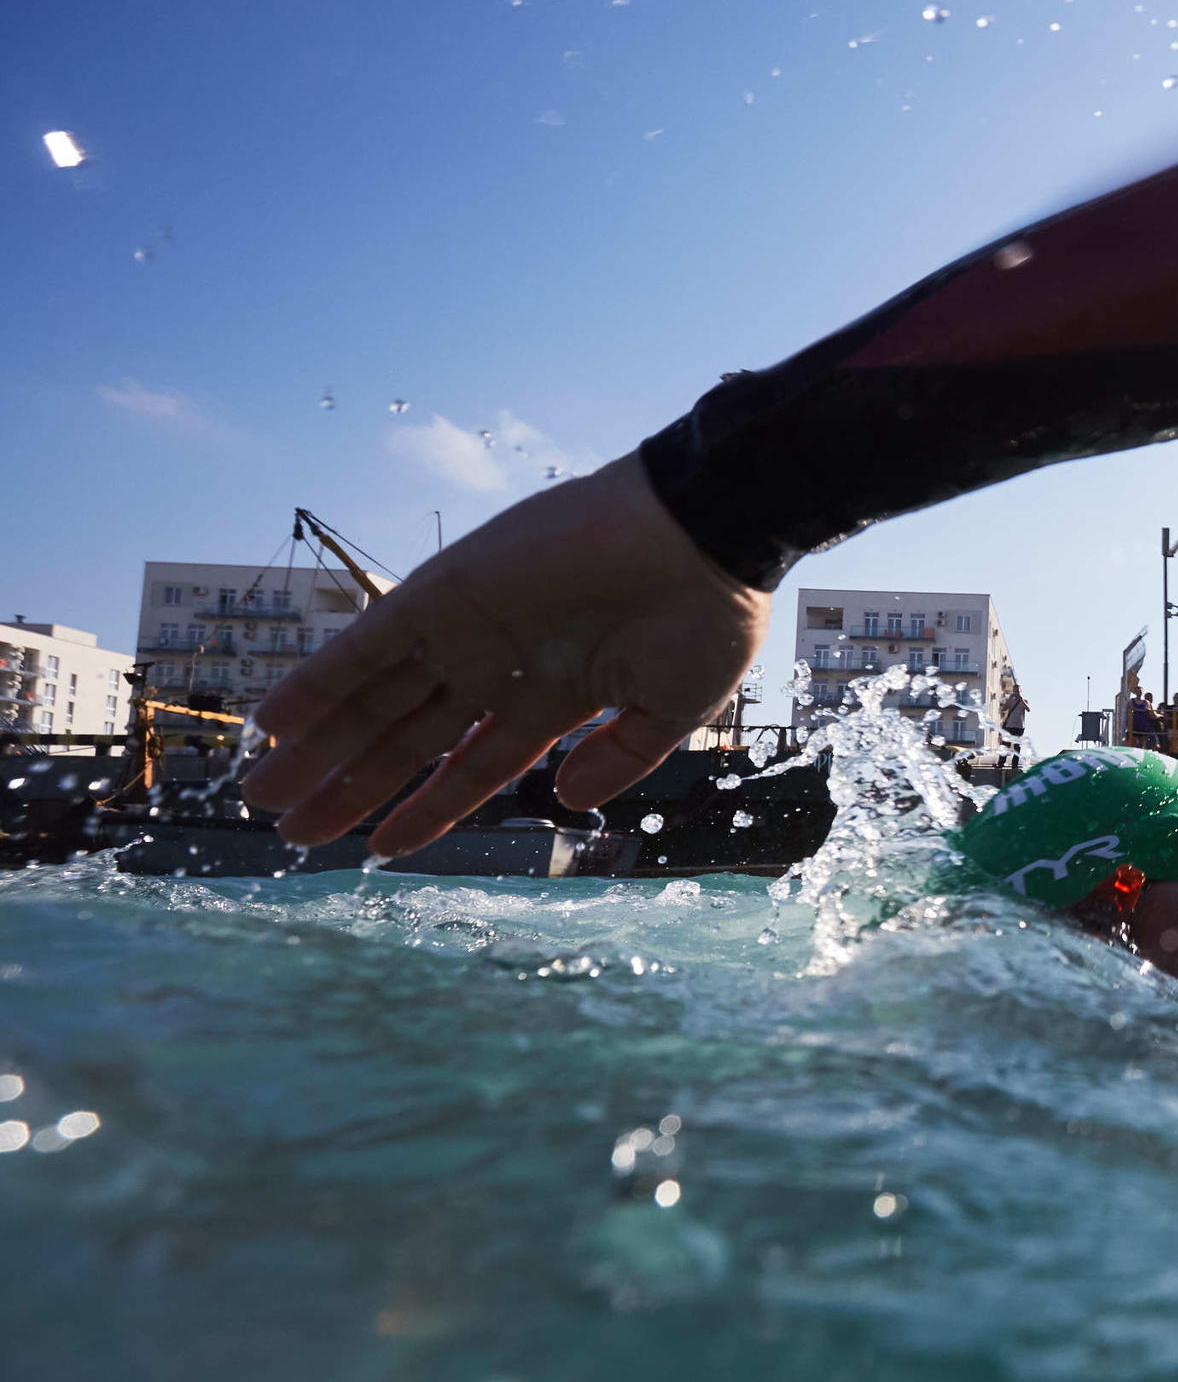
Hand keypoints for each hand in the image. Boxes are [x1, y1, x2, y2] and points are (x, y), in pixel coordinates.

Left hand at [242, 455, 767, 855]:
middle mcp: (499, 664)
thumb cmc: (708, 616)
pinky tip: (277, 723)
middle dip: (350, 786)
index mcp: (554, 694)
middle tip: (292, 833)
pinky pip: (369, 646)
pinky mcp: (447, 592)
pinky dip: (322, 682)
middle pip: (408, 738)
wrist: (707, 531)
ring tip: (265, 795)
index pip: (475, 764)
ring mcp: (469, 628)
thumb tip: (560, 798)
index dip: (426, 808)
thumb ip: (619, 759)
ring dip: (319, 745)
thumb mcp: (675, 711)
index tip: (379, 849)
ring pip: (376, 698)